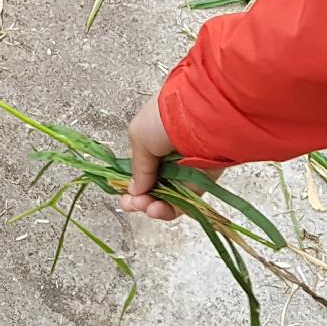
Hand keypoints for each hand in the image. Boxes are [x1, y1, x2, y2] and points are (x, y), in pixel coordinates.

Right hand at [117, 93, 222, 221]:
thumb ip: (137, 167)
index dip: (132, 184)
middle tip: (131, 205)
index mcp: (155, 138)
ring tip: (145, 206)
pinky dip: (170, 208)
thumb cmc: (166, 119)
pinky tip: (157, 208)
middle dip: (139, 198)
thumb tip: (135, 190)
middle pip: (154, 184)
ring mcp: (187, 168)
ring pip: (168, 195)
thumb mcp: (139, 136)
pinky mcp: (202, 180)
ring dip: (153, 205)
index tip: (124, 196)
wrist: (200, 117)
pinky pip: (184, 200)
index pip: (142, 167)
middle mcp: (171, 153)